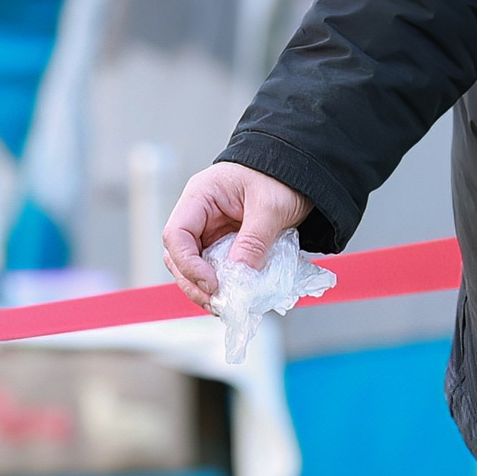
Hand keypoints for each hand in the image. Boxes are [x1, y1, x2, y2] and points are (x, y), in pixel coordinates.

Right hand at [162, 163, 313, 305]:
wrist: (300, 170)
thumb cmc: (282, 176)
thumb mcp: (271, 207)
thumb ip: (254, 241)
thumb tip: (239, 276)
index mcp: (201, 196)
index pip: (177, 235)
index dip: (188, 264)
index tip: (212, 284)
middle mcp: (199, 215)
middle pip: (179, 256)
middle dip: (194, 283)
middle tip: (217, 303)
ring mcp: (211, 230)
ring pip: (194, 266)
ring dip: (206, 288)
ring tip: (225, 305)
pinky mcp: (225, 243)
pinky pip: (216, 268)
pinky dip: (223, 284)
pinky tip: (235, 296)